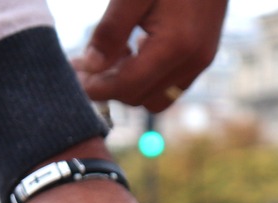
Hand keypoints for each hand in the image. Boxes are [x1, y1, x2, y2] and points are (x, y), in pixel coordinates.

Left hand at [73, 0, 228, 112]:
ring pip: (155, 96)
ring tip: (110, 55)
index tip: (73, 75)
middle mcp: (193, 60)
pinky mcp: (204, 54)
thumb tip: (91, 67)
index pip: (127, 86)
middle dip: (109, 86)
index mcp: (176, 45)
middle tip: (84, 64)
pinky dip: (147, 76)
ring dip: (128, 83)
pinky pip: (170, 84)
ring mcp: (202, 60)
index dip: (96, 87)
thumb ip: (111, 30)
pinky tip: (133, 49)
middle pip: (140, 97)